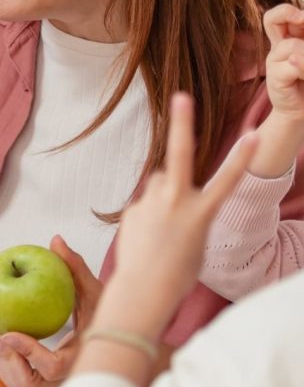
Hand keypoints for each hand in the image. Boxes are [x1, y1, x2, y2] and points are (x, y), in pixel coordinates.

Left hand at [0, 235, 102, 386]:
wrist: (117, 351)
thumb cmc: (105, 318)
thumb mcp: (95, 292)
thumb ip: (76, 268)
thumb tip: (56, 240)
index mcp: (83, 361)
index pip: (53, 366)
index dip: (29, 352)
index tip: (9, 332)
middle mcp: (68, 382)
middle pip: (28, 384)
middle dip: (9, 358)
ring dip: (6, 362)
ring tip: (0, 335)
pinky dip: (8, 367)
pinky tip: (7, 344)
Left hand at [108, 93, 257, 311]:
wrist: (145, 289)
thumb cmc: (179, 271)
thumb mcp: (195, 239)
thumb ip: (185, 208)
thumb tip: (165, 188)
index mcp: (201, 213)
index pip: (226, 182)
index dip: (242, 159)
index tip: (252, 135)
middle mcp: (176, 203)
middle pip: (180, 156)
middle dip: (183, 124)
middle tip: (182, 97)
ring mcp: (152, 203)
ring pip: (161, 183)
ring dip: (164, 193)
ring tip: (164, 227)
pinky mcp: (134, 208)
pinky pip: (147, 203)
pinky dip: (149, 213)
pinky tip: (148, 237)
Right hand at [263, 4, 303, 124]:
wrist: (303, 110)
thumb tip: (301, 50)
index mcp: (291, 38)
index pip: (281, 16)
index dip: (289, 11)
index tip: (303, 16)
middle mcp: (280, 47)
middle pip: (272, 19)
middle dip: (287, 13)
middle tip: (302, 17)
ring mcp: (275, 62)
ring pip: (291, 46)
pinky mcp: (275, 78)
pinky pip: (293, 65)